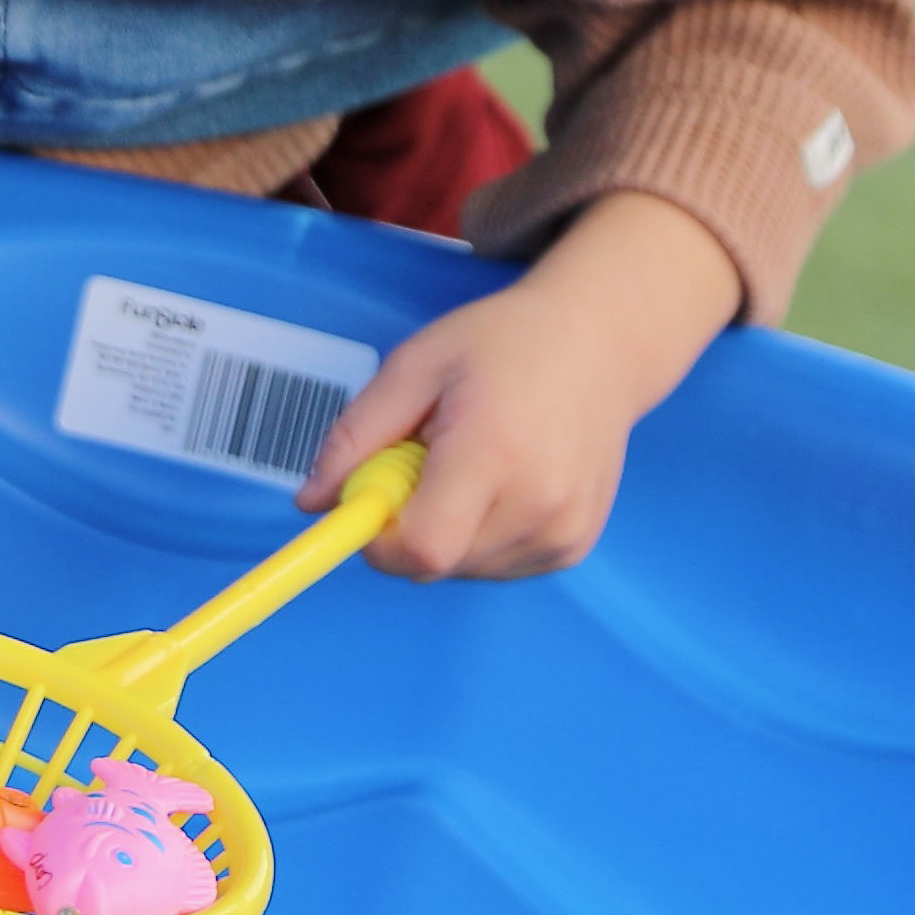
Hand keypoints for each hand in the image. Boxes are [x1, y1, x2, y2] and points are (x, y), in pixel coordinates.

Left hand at [304, 191, 743, 579]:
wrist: (602, 344)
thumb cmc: (505, 344)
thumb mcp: (415, 366)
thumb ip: (355, 436)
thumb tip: (311, 502)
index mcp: (494, 452)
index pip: (421, 547)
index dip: (378, 538)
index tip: (373, 498)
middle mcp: (537, 504)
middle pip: (435, 564)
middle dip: (407, 527)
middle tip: (426, 460)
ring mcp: (563, 533)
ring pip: (463, 569)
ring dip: (445, 531)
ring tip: (471, 463)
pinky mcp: (574, 547)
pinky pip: (497, 566)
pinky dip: (480, 536)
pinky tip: (502, 481)